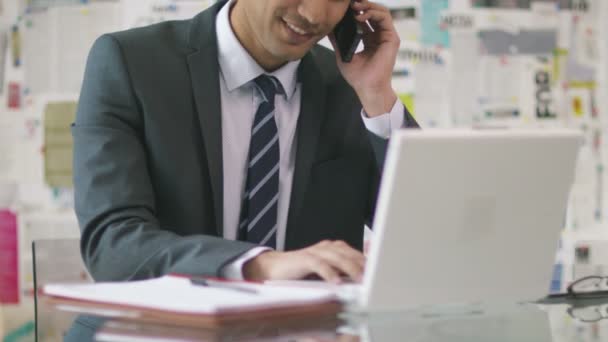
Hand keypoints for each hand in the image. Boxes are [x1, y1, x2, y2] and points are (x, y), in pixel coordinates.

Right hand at [243, 240, 364, 282]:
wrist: (273, 267)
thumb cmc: (300, 271)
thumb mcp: (325, 271)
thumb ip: (341, 270)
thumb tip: (361, 275)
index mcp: (332, 248)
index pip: (354, 252)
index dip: (366, 260)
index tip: (379, 270)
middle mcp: (325, 247)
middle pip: (348, 253)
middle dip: (362, 264)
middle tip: (373, 275)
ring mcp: (314, 251)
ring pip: (336, 257)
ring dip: (349, 268)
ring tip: (359, 278)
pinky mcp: (303, 259)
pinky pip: (318, 264)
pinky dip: (328, 272)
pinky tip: (336, 281)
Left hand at [329, 0, 398, 116]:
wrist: (367, 88)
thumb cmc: (357, 76)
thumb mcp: (343, 54)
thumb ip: (337, 41)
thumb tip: (328, 29)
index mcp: (369, 39)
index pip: (364, 18)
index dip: (356, 10)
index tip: (345, 7)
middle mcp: (379, 36)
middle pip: (373, 12)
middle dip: (362, 4)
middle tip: (350, 2)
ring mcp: (386, 37)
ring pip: (381, 11)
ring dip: (368, 6)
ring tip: (355, 7)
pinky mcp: (392, 38)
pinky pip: (385, 18)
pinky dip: (373, 13)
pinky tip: (360, 16)